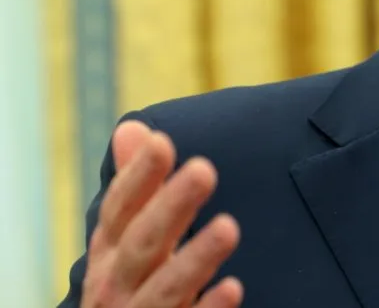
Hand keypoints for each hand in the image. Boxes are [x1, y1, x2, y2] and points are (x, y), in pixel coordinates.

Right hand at [82, 120, 242, 307]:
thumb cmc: (128, 285)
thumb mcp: (123, 239)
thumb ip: (135, 187)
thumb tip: (133, 127)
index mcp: (108, 252)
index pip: (120, 209)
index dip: (138, 176)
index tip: (162, 142)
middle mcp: (115, 284)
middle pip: (142, 242)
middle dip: (170, 207)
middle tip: (205, 170)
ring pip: (164, 287)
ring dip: (195, 258)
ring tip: (229, 227)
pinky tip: (233, 287)